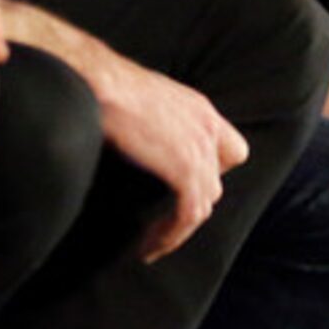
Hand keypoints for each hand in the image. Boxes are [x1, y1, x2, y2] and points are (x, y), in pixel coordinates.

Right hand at [86, 43, 250, 261]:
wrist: (98, 81)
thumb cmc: (107, 87)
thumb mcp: (145, 101)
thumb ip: (157, 123)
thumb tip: (139, 141)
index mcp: (200, 109)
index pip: (230, 150)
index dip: (209, 174)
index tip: (177, 191)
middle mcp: (207, 127)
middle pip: (216, 181)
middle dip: (189, 204)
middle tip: (159, 222)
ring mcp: (199, 147)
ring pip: (203, 203)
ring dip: (177, 229)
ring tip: (151, 244)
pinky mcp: (184, 168)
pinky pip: (189, 214)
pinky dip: (171, 235)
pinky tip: (148, 246)